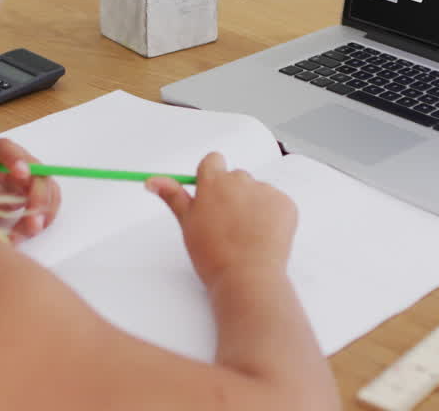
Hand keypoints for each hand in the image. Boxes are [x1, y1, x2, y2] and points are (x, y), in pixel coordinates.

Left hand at [0, 138, 60, 240]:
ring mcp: (27, 177)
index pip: (7, 149)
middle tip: (33, 222)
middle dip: (39, 197)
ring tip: (27, 232)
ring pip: (49, 188)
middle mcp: (14, 160)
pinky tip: (28, 231)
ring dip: (44, 211)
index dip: (17, 160)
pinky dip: (43, 218)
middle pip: (38, 171)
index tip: (22, 175)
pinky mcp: (32, 193)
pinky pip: (47, 203)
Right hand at [146, 152, 296, 288]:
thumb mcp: (187, 224)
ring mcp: (266, 191)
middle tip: (227, 224)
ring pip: (257, 191)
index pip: (213, 160)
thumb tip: (152, 180)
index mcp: (213, 182)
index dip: (212, 178)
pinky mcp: (286, 204)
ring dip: (253, 205)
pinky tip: (263, 237)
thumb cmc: (213, 255)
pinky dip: (272, 216)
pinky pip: (277, 203)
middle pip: (236, 177)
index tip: (212, 197)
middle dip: (232, 195)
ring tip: (246, 235)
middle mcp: (241, 180)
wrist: (247, 278)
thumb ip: (173, 196)